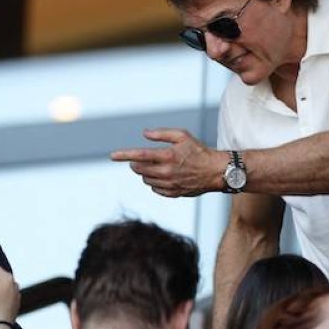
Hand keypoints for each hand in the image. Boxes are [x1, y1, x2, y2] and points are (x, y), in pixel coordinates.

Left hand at [111, 128, 228, 197]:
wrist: (215, 171)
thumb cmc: (199, 151)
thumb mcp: (182, 135)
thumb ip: (162, 134)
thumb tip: (145, 134)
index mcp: (167, 156)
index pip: (139, 155)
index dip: (124, 155)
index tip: (112, 156)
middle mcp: (166, 172)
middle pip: (139, 170)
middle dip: (135, 164)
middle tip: (139, 160)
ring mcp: (169, 185)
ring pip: (146, 180)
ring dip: (145, 173)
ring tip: (156, 167)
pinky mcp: (173, 193)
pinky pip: (155, 189)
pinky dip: (154, 183)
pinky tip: (163, 177)